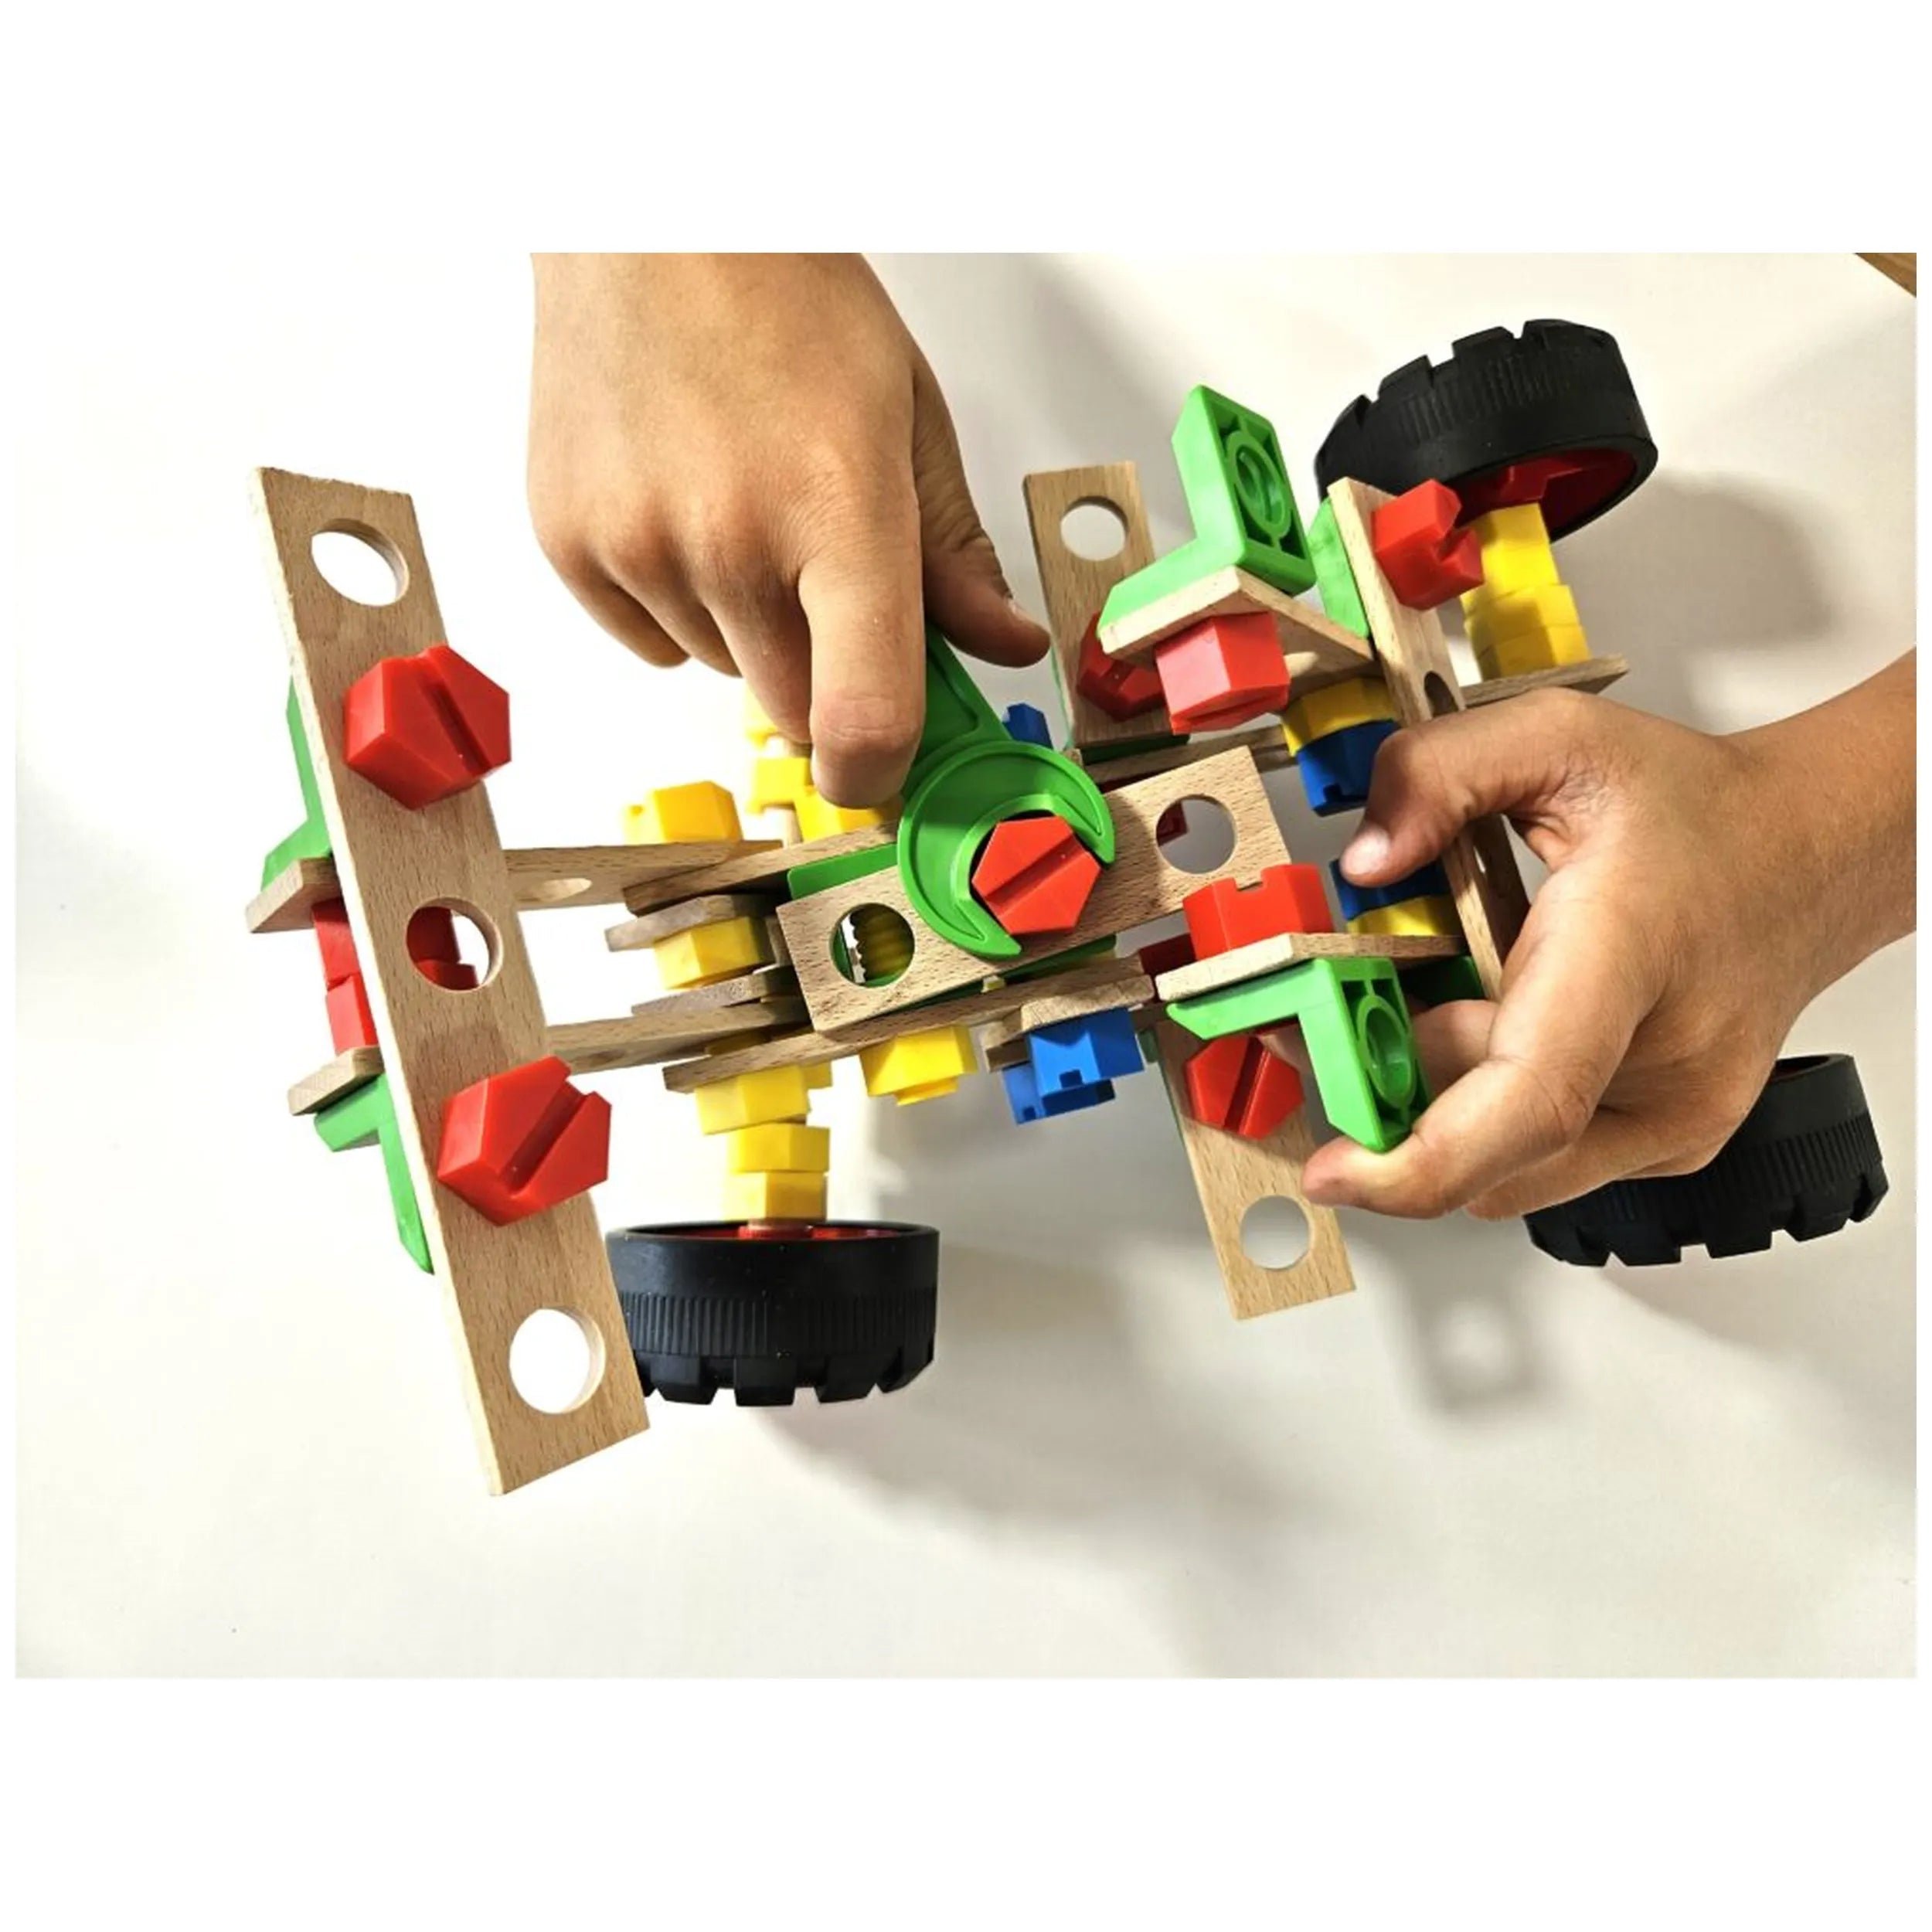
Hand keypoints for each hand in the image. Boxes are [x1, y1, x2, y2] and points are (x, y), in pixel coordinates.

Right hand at [527, 253, 1049, 804]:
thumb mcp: (907, 421)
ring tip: (746, 509)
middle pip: (795, 713)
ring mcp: (637, 545)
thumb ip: (955, 554)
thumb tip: (1002, 645)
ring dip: (750, 629)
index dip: (883, 774)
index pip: (864, 719)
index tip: (892, 770)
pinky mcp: (569, 545)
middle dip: (826, 675)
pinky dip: (678, 606)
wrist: (649, 221)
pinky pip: (651, 644)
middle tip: (828, 582)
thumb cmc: (786, 303)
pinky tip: (685, 510)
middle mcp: (727, 540)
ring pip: (724, 673)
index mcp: (836, 508)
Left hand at [1300, 661, 1914, 1219]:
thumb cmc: (1704, 812)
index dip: (1417, 1160)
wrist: (1814, 853)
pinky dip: (1487, 1111)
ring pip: (1503, 1166)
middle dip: (1393, 1084)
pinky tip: (1499, 1024)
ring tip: (1446, 995)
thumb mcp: (1557, 738)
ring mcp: (1672, 1118)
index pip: (1530, 1098)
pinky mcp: (1665, 1145)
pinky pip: (1538, 1162)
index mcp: (1631, 957)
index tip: (1337, 1173)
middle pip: (1484, 1134)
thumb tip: (1366, 860)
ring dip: (1440, 1102)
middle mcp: (1666, 1064)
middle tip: (1352, 1003)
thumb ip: (1437, 773)